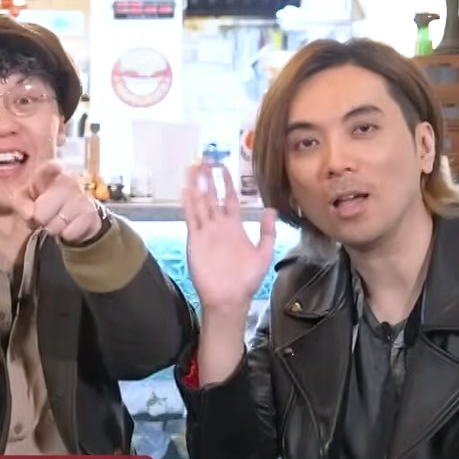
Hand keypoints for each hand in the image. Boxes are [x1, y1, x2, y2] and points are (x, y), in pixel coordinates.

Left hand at [17, 160, 104, 244]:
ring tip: (57, 221)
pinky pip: (69, 233)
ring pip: (56, 224)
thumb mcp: (27, 199)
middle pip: (42, 212)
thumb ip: (21, 202)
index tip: (57, 167)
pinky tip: (69, 226)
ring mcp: (81, 198)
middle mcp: (68, 183)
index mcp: (49, 175)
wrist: (74, 217)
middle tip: (42, 218)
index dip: (53, 168)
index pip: (50, 168)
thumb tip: (29, 214)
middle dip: (39, 220)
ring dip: (53, 228)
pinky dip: (66, 235)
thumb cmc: (46, 203)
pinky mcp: (90, 214)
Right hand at [181, 161, 277, 313]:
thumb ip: (267, 231)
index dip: (227, 183)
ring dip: (196, 186)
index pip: (229, 198)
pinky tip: (186, 190)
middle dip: (207, 178)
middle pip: (212, 196)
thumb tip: (271, 210)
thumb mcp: (264, 253)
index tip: (223, 168)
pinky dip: (188, 204)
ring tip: (192, 168)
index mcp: (234, 226)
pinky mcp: (196, 239)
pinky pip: (191, 218)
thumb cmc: (246, 279)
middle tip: (203, 160)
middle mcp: (219, 225)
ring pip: (200, 203)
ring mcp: (206, 231)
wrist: (229, 297)